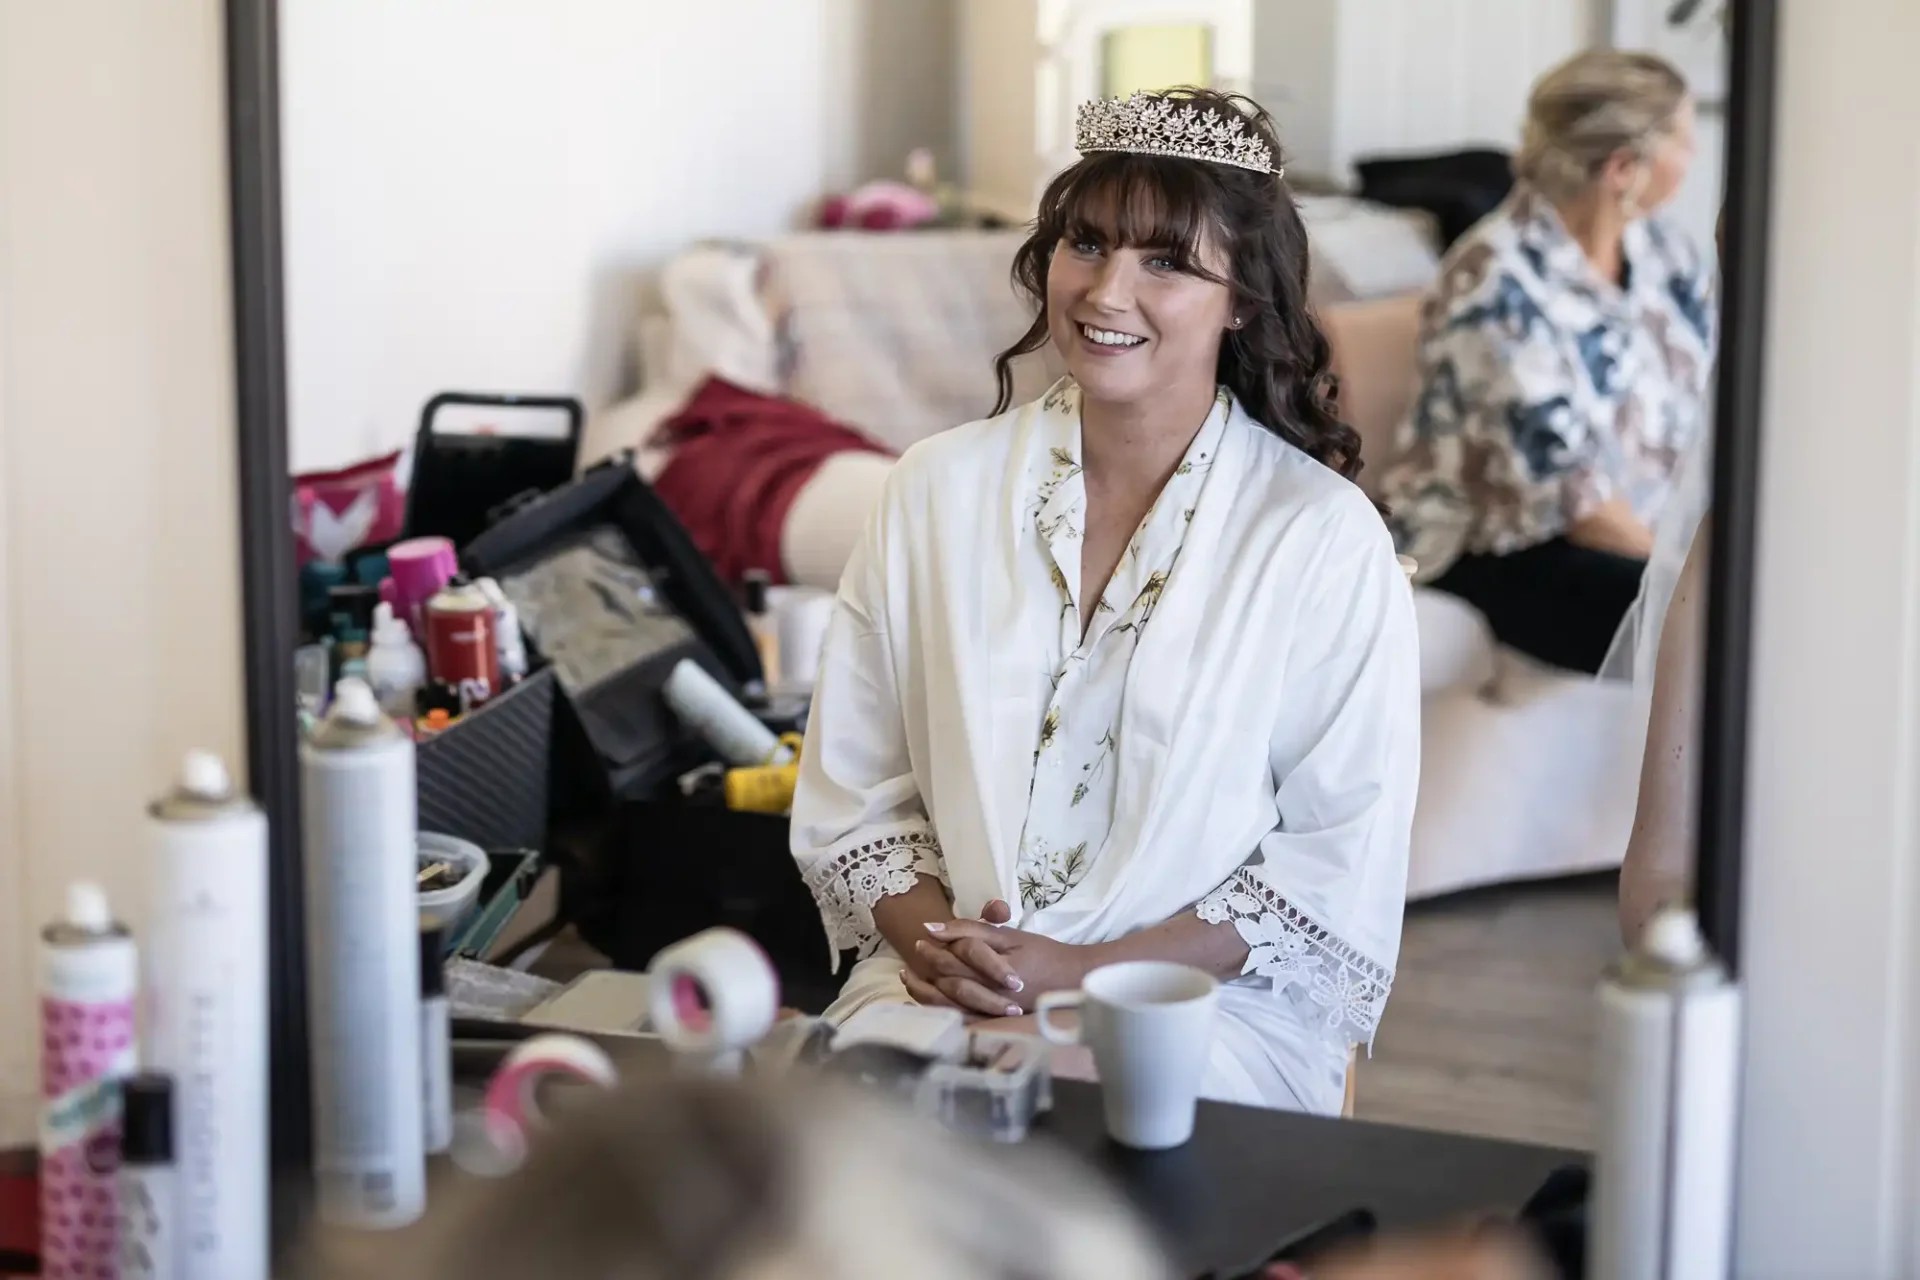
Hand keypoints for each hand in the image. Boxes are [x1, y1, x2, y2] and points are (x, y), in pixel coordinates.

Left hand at [910, 911, 1093, 1015]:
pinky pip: (956, 1017)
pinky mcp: (992, 1023)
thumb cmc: (1042, 954)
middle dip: (929, 962)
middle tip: (917, 949)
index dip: (937, 944)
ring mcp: (991, 1011)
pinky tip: (926, 997)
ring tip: (912, 974)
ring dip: (925, 987)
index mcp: (996, 967)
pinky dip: (937, 1007)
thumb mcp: (1010, 935)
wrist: (1070, 981)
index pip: (957, 955)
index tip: (923, 934)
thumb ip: (973, 931)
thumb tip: (932, 927)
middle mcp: (991, 992)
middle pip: (950, 976)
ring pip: (947, 1001)